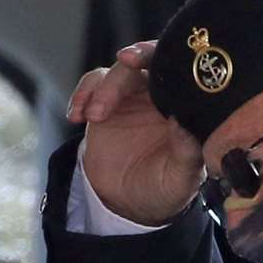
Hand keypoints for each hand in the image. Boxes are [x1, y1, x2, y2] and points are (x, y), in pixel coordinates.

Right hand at [67, 41, 204, 224]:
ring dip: (102, 88)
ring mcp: (131, 98)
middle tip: (123, 62)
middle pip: (146, 65)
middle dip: (132, 61)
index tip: (153, 63)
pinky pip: (92, 86)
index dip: (168, 57)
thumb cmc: (163, 190)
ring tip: (93, 117)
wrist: (128, 204)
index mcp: (184, 108)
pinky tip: (76, 115)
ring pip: (116, 73)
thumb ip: (186, 152)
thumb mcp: (180, 179)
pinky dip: (82, 94)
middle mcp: (159, 97)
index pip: (180, 72)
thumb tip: (184, 121)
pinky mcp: (105, 104)